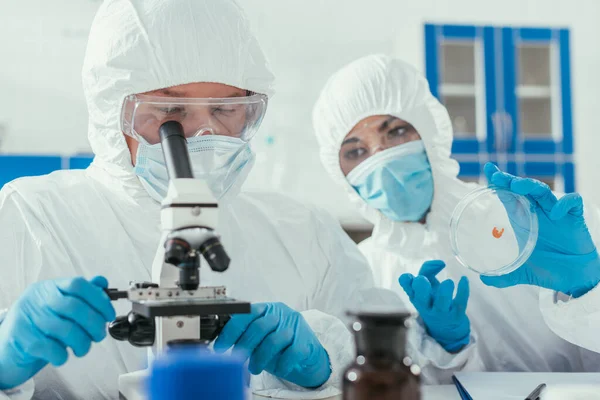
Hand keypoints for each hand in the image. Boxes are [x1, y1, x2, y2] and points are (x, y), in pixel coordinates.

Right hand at [0, 276, 115, 389]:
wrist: (5, 345)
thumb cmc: (38, 324)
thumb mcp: (59, 306)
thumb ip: (81, 295)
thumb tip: (102, 282)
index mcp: (50, 288)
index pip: (78, 285)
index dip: (99, 299)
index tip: (109, 314)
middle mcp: (38, 299)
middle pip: (75, 307)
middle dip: (94, 324)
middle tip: (99, 335)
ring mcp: (28, 318)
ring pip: (65, 329)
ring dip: (82, 343)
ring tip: (82, 348)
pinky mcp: (22, 339)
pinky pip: (50, 348)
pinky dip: (62, 355)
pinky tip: (63, 356)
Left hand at [214, 302, 330, 387]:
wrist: (306, 353)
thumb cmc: (278, 345)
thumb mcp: (259, 337)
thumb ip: (244, 336)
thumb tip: (220, 343)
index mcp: (266, 308)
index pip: (246, 313)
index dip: (231, 331)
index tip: (220, 347)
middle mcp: (280, 313)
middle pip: (259, 326)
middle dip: (244, 345)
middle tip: (236, 359)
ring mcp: (294, 326)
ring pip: (274, 341)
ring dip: (260, 358)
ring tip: (254, 368)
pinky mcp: (305, 341)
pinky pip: (292, 353)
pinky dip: (282, 364)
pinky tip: (278, 369)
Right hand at [399, 260, 469, 352]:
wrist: (446, 328)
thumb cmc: (434, 300)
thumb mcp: (428, 286)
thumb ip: (429, 270)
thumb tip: (440, 263)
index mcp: (415, 295)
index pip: (406, 286)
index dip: (407, 279)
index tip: (413, 276)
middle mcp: (425, 305)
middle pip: (420, 298)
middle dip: (421, 287)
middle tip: (424, 279)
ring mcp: (441, 312)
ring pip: (441, 304)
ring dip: (444, 292)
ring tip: (448, 282)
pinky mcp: (456, 315)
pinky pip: (460, 303)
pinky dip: (463, 290)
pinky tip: (464, 279)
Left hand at [480, 163, 599, 296]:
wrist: (574, 278)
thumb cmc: (549, 267)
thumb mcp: (522, 273)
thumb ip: (503, 276)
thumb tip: (483, 280)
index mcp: (523, 218)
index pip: (509, 195)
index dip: (499, 181)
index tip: (488, 170)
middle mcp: (538, 211)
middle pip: (523, 189)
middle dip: (510, 180)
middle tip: (497, 176)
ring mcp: (556, 212)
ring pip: (543, 191)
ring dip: (531, 186)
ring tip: (518, 186)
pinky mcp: (575, 217)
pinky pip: (572, 202)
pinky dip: (564, 204)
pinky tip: (556, 212)